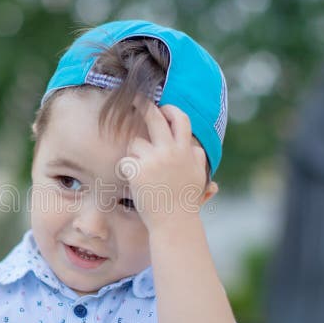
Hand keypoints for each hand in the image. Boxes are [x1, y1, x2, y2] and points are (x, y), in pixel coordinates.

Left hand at [122, 103, 210, 229]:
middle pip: (155, 118)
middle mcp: (171, 151)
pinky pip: (125, 161)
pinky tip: (135, 184)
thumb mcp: (198, 178)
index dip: (170, 110)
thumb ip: (197, 160)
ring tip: (142, 174)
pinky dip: (126, 171)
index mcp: (186, 151)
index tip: (162, 108)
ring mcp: (154, 160)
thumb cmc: (185, 204)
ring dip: (134, 155)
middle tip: (133, 98)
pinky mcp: (138, 170)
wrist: (174, 224)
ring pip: (134, 143)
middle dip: (143, 105)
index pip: (181, 119)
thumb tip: (196, 149)